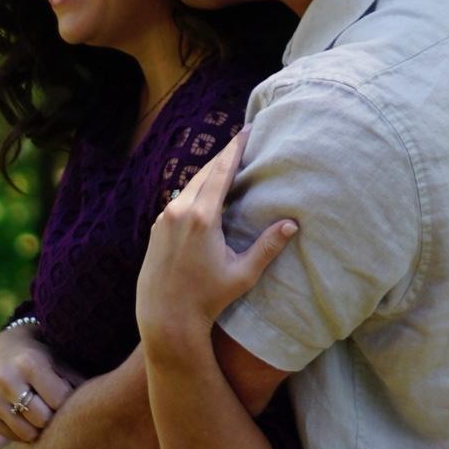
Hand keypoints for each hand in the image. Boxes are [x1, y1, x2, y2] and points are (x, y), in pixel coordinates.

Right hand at [0, 324, 83, 441]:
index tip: (74, 399)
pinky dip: (24, 431)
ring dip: (40, 428)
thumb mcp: (58, 360)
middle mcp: (7, 381)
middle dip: (54, 417)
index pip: (59, 399)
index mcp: (30, 363)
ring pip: (28, 433)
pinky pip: (13, 437)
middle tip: (58, 410)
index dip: (70, 402)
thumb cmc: (39, 355)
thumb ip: (75, 381)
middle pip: (43, 419)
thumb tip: (96, 404)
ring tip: (45, 413)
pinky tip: (27, 415)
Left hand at [136, 128, 297, 353]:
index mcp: (202, 218)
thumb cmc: (207, 300)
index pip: (221, 171)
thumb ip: (267, 247)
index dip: (235, 148)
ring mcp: (164, 218)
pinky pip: (179, 199)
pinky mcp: (156, 227)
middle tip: (242, 141)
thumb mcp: (242, 274)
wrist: (164, 318)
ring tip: (227, 165)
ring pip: (190, 185)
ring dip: (209, 173)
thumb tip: (292, 225)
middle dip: (224, 156)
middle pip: (205, 172)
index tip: (246, 130)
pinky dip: (195, 190)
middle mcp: (179, 211)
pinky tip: (206, 193)